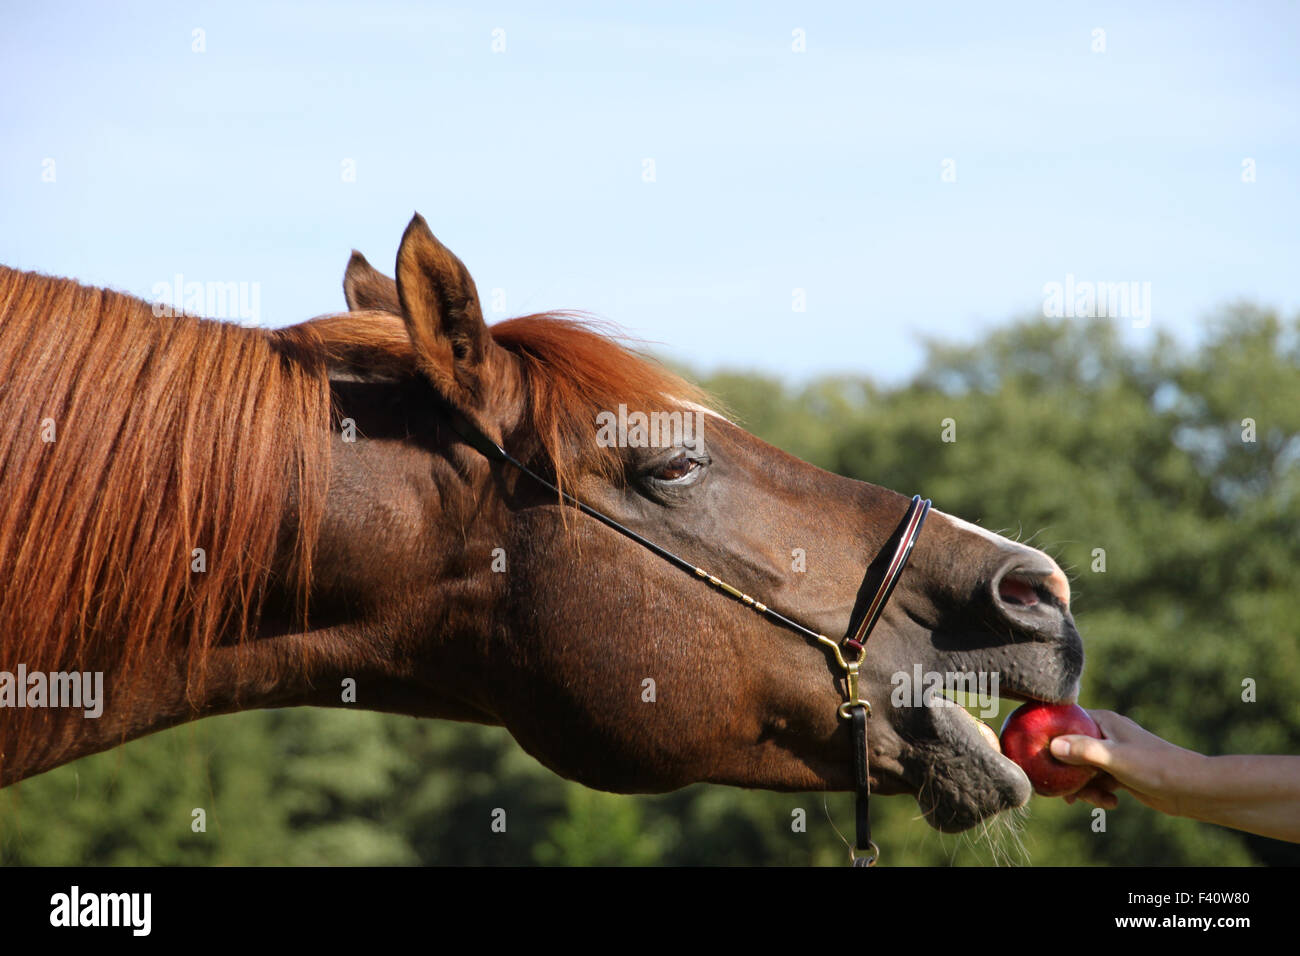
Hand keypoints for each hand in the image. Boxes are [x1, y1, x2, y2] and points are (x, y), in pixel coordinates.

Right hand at [1049, 710, 1204, 816]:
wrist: (1191, 789)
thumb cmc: (1156, 766)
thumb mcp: (1115, 758)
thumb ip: (1084, 750)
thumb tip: (1052, 746)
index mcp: (1103, 721)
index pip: (1065, 720)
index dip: (1048, 734)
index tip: (1036, 752)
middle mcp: (1105, 734)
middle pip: (1070, 748)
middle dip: (1065, 770)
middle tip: (1063, 791)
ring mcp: (1113, 753)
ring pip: (1082, 768)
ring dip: (1083, 786)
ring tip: (1093, 801)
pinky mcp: (1121, 772)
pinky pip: (1097, 780)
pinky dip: (1098, 792)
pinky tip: (1110, 803)